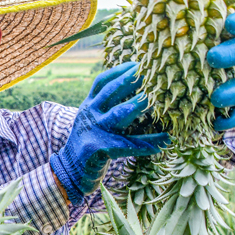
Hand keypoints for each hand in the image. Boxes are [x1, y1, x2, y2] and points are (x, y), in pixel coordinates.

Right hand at [50, 62, 170, 204]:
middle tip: (153, 72)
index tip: (138, 63)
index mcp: (88, 106)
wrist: (69, 171)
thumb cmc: (88, 144)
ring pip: (120, 114)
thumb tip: (134, 94)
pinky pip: (129, 145)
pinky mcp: (99, 149)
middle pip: (112, 92)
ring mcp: (94, 131)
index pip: (102, 82)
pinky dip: (148, 143)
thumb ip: (104, 108)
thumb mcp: (90, 121)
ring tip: (159, 100)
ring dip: (140, 105)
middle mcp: (90, 114)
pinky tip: (165, 141)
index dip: (120, 71)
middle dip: (132, 80)